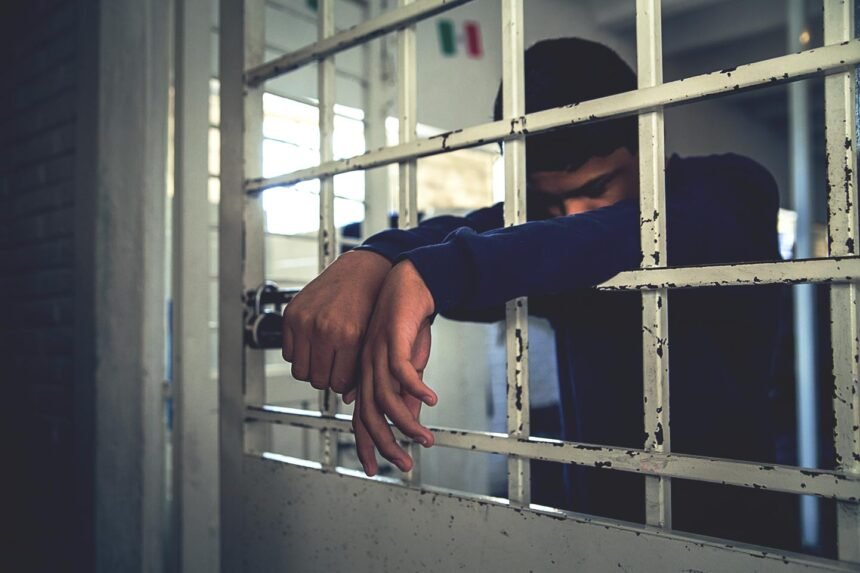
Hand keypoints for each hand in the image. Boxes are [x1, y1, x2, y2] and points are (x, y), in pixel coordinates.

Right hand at [282, 250, 390, 393]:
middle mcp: (324, 328)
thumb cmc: (372, 301)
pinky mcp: (291, 314)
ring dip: (311, 368)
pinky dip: (298, 352)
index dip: (342, 382)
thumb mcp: (373, 337)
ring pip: (299, 370)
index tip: (345, 375)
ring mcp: (305, 321)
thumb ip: (360, 368)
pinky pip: (287, 352)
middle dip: (327, 377)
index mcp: (348, 336)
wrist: (362, 270)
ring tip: (323, 357)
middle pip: (317, 380)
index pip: (337, 383)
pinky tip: (313, 343)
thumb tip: (347, 398)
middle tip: (334, 367)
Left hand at [351, 260, 437, 474]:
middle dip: (386, 444)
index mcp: (367, 375)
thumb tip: (408, 419)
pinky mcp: (393, 339)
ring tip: (425, 439)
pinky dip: (416, 388)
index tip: (376, 469)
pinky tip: (432, 399)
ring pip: (386, 398)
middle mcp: (367, 367)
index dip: (367, 445)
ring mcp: (378, 354)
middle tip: (404, 464)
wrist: (411, 284)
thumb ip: (406, 392)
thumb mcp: (410, 364)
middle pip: (370, 415)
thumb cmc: (409, 324)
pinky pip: (402, 371)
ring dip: (407, 423)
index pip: (362, 418)